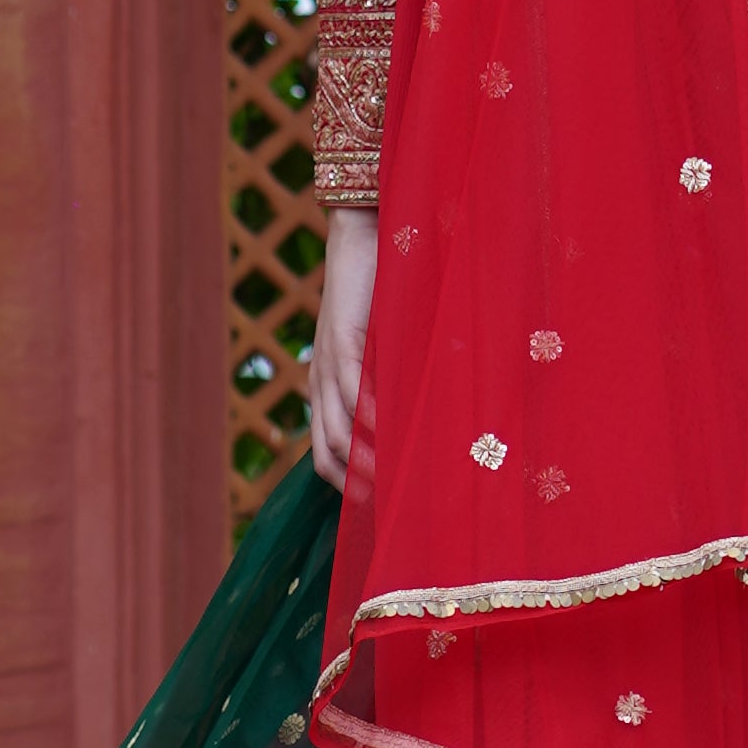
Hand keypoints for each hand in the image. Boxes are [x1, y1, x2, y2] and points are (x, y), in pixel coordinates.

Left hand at [310, 208, 380, 489]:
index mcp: (327, 389)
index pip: (326, 457)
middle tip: (394, 509)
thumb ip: (394, 381)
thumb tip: (426, 419)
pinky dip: (371, 416)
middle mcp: (321, 384)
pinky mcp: (341, 341)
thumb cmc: (380, 291)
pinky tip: (391, 431)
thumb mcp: (386, 347)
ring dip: (365, 461)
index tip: (380, 510)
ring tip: (396, 482)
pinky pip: (353, 390)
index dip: (347, 488)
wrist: (361, 236)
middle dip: (355, 487)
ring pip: (338, 430)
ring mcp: (326, 365)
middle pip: (327, 455)